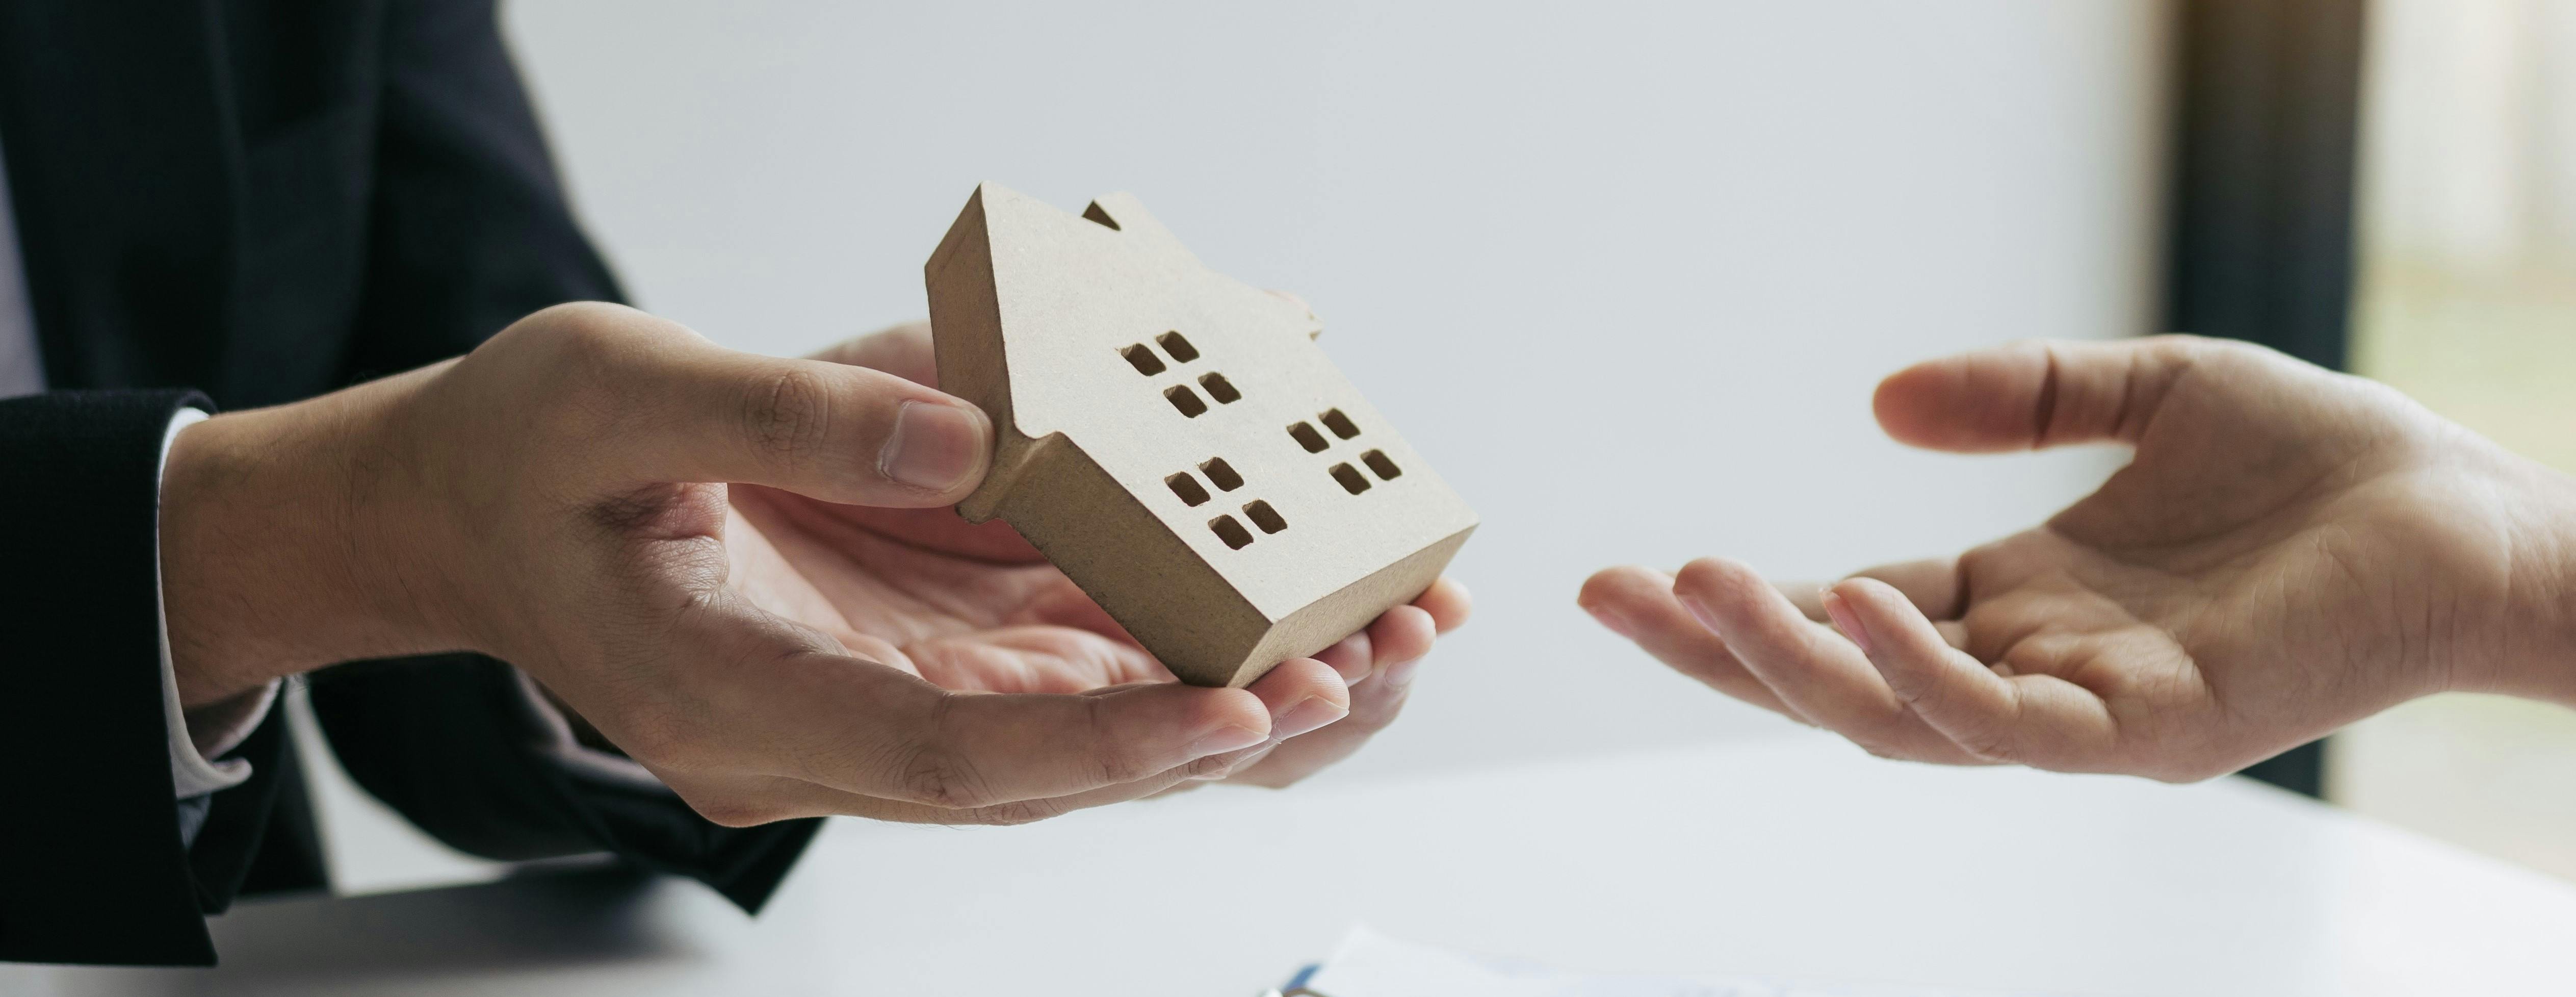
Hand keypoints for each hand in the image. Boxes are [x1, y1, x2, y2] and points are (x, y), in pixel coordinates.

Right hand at [161, 303, 1465, 826]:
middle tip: (1382, 658)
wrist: (469, 506)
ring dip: (1239, 689)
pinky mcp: (917, 651)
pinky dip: (1181, 626)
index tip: (1240, 704)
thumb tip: (979, 430)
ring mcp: (881, 699)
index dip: (1106, 737)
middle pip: (1059, 765)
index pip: (953, 753)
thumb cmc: (526, 456)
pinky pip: (1067, 656)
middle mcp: (832, 731)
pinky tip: (1293, 583)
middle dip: (1226, 722)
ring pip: (1089, 730)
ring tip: (1391, 630)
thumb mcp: (617, 391)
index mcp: (742, 696)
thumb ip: (790, 413)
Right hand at [1578, 336, 2575, 779]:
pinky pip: (2016, 725)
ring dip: (1795, 664)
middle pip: (1846, 685)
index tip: (1643, 573)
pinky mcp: (2161, 730)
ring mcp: (2095, 714)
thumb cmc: (2330, 469)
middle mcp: (2044, 672)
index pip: (1857, 617)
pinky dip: (1928, 677)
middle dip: (1723, 654)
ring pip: (1906, 719)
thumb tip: (1877, 401)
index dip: (1750, 606)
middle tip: (1609, 598)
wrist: (2483, 524)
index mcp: (2028, 604)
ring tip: (1699, 595)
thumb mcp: (2148, 393)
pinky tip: (1858, 612)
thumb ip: (2021, 395)